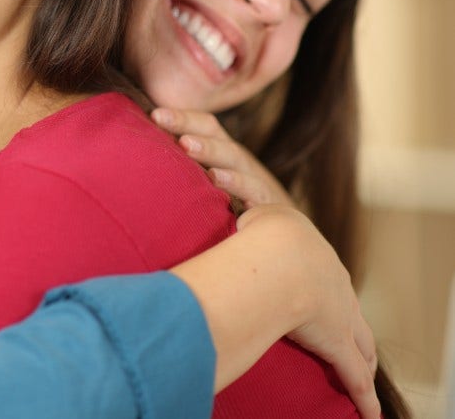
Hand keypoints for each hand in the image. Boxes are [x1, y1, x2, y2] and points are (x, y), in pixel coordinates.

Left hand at [151, 107, 293, 208]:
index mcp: (224, 153)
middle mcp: (240, 162)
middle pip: (217, 137)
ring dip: (209, 150)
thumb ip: (185, 169)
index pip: (206, 126)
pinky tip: (216, 178)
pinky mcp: (269, 207)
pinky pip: (253, 192)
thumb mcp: (211, 184)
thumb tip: (142, 158)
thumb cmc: (234, 208)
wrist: (288, 240)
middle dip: (189, 126)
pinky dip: (236, 183)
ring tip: (185, 144)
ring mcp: (256, 182)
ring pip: (234, 160)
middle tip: (162, 120)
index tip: (154, 114)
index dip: (182, 117)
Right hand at [238, 207, 380, 418]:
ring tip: (367, 370)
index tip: (322, 294)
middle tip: (355, 338)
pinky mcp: (337, 343)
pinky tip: (371, 413)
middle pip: (348, 306)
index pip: (323, 272)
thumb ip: (229, 203)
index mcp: (313, 253)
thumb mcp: (246, 216)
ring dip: (364, 357)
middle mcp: (334, 283)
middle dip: (351, 322)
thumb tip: (210, 185)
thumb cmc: (261, 233)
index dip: (324, 286)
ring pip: (360, 340)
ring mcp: (339, 314)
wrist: (281, 249)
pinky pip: (354, 375)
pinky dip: (364, 396)